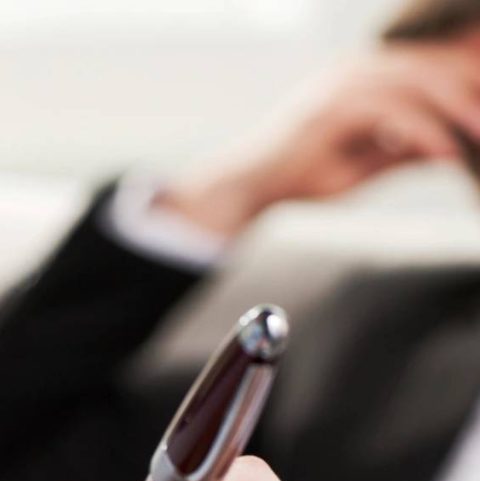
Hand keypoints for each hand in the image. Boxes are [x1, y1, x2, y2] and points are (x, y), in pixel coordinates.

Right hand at [160, 32, 479, 237]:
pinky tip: (447, 154)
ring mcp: (344, 85)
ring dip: (457, 110)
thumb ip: (403, 151)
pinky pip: (394, 112)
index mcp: (362, 77)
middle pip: (431, 67)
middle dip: (471, 89)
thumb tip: (445, 149)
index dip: (464, 79)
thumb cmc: (300, 177)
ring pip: (419, 83)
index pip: (426, 67)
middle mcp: (356, 71)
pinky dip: (425, 133)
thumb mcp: (365, 164)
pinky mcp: (334, 108)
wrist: (250, 186)